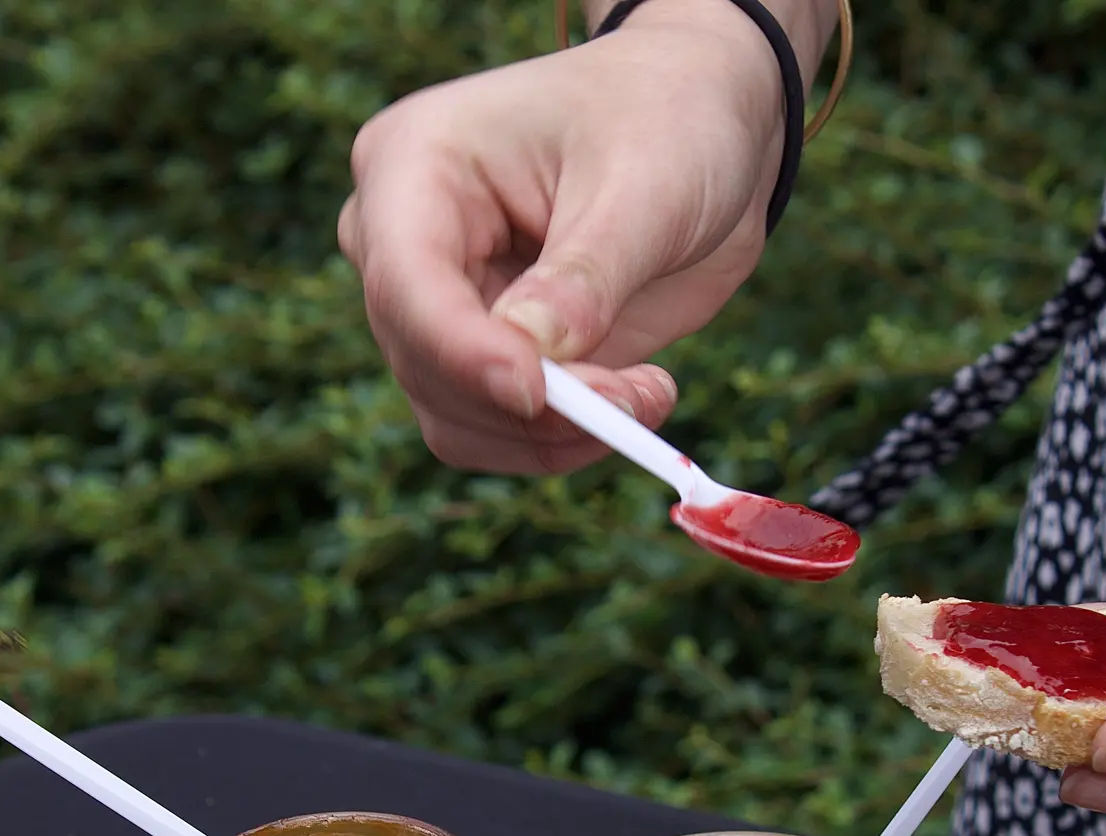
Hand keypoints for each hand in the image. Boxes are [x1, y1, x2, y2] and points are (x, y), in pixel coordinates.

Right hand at [338, 3, 791, 473]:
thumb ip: (585, 278)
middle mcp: (404, 242)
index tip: (540, 392)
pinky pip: (496, 432)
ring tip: (649, 393)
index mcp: (415, 165)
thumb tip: (531, 361)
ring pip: (454, 418)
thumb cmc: (666, 123)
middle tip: (638, 398)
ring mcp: (440, 306)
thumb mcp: (644, 187)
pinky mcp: (487, 355)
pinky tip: (632, 400)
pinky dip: (560, 442)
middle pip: (424, 363)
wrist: (701, 128)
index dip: (465, 351)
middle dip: (532, 405)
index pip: (407, 280)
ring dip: (553, 436)